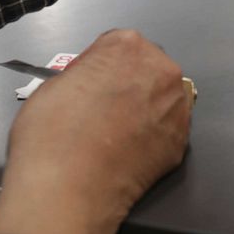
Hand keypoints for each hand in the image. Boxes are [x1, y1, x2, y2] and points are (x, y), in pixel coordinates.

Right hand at [0, 30, 188, 233]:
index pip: (119, 46)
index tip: (92, 84)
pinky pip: (167, 130)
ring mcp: (176, 105)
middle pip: (148, 68)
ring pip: (163, 98)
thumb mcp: (54, 84)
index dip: (103, 66)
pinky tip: (131, 151)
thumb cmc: (51, 132)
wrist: (68, 188)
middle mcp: (161, 68)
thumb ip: (84, 74)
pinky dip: (154, 137)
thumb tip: (92, 84)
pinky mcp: (182, 140)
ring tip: (119, 134)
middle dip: (131, 83)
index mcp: (127, 46)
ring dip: (147, 109)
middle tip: (106, 110)